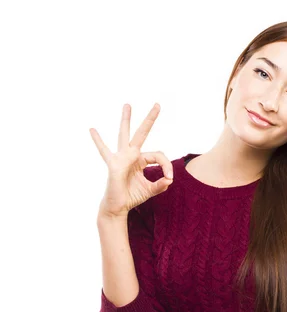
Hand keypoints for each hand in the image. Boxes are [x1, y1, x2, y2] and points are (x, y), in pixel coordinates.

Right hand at [90, 103, 173, 218]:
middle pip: (141, 134)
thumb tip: (169, 180)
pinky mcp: (114, 165)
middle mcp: (130, 155)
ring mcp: (121, 158)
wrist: (118, 207)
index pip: (157, 156)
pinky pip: (105, 152)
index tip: (169, 178)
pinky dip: (98, 141)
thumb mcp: (150, 190)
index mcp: (140, 160)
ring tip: (128, 105)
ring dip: (126, 120)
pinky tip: (92, 130)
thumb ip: (160, 185)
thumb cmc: (131, 196)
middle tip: (157, 105)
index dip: (166, 166)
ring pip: (124, 135)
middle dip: (149, 120)